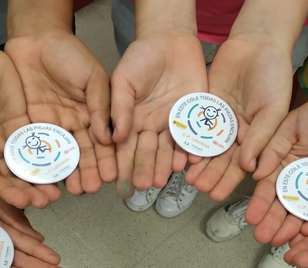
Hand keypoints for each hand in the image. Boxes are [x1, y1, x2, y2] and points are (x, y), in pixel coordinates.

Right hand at [0, 48, 60, 207]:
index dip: (8, 192)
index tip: (25, 201)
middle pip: (15, 176)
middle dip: (31, 189)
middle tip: (49, 199)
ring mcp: (12, 138)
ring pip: (30, 163)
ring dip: (43, 177)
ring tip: (59, 189)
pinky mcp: (27, 124)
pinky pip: (40, 142)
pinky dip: (50, 154)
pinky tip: (64, 164)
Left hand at [5, 31, 115, 194]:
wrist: (35, 40)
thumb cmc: (70, 54)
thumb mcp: (93, 77)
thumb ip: (101, 106)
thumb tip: (109, 137)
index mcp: (93, 115)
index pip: (102, 142)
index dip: (107, 159)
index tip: (111, 176)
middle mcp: (74, 126)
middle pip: (82, 154)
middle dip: (87, 172)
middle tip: (90, 189)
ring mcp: (52, 127)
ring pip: (61, 156)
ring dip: (67, 173)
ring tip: (72, 190)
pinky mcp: (32, 126)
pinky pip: (38, 148)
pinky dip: (43, 163)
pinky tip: (47, 178)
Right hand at [111, 33, 206, 195]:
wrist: (171, 40)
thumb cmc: (141, 58)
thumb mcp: (123, 80)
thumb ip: (119, 108)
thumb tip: (114, 137)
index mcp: (131, 122)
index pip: (125, 148)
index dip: (122, 164)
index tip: (120, 180)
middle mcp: (151, 128)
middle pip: (147, 153)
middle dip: (145, 169)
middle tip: (144, 185)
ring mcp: (173, 125)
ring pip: (168, 150)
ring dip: (165, 165)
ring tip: (163, 179)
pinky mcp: (193, 118)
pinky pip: (192, 138)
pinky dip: (190, 149)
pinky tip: (188, 161)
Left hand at [185, 37, 293, 200]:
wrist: (256, 44)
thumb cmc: (273, 76)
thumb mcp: (273, 109)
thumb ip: (261, 138)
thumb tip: (251, 169)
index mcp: (256, 136)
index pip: (241, 165)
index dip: (229, 180)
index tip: (217, 195)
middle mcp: (236, 132)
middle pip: (221, 159)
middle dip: (211, 175)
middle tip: (199, 189)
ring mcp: (219, 120)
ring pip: (207, 146)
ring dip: (198, 163)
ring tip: (188, 178)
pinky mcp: (205, 106)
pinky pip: (196, 126)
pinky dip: (190, 140)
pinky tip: (182, 153)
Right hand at [246, 90, 307, 244]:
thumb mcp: (292, 124)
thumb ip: (273, 148)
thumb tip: (255, 172)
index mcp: (284, 162)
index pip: (269, 186)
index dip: (260, 202)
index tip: (251, 218)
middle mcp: (301, 178)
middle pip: (284, 204)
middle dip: (272, 221)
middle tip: (262, 237)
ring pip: (304, 211)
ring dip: (291, 227)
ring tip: (279, 241)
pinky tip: (307, 233)